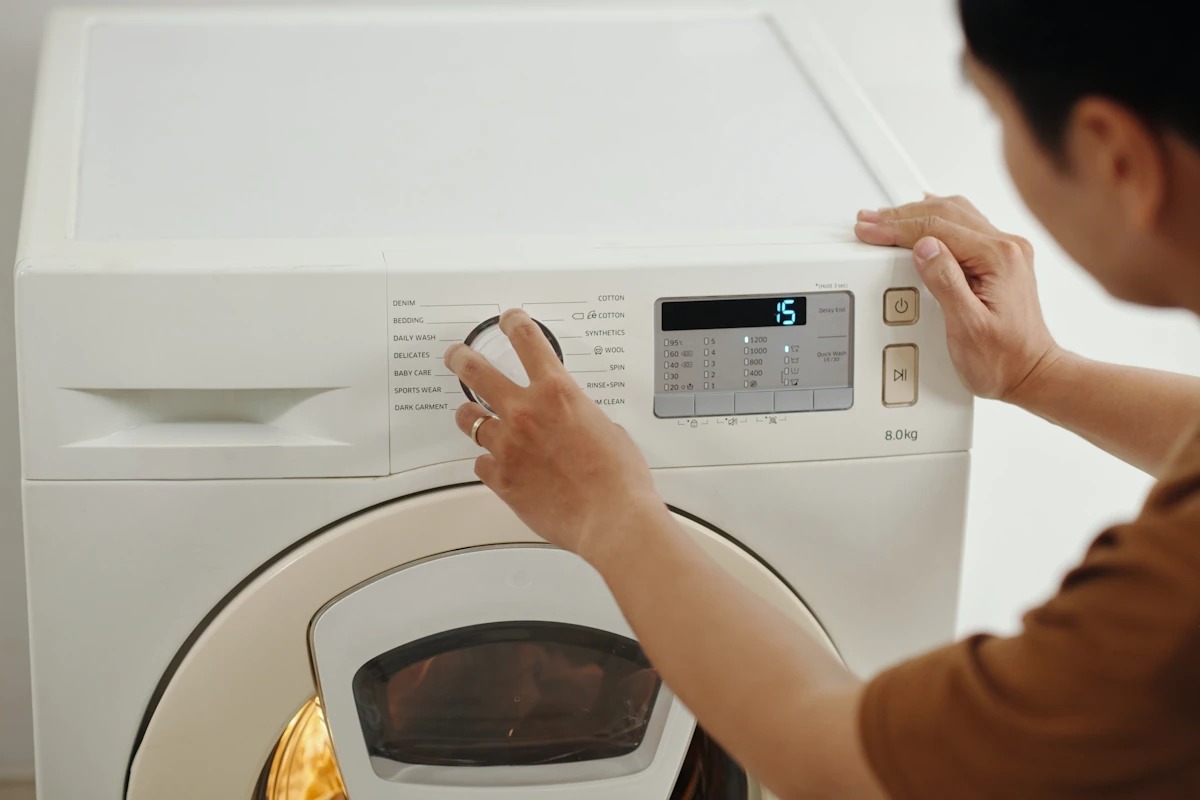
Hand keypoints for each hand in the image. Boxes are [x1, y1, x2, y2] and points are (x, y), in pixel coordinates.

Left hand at [445, 309, 665, 560]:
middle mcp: (526, 413)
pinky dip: (488, 462)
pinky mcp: (501, 479)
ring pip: (469, 420)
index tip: (509, 321)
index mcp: (557, 392)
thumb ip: (581, 418)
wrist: (612, 517)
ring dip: (470, 416)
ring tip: (469, 415)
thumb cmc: (619, 477)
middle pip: (477, 371)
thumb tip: (576, 424)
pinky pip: (481, 463)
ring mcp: (508, 445)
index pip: (527, 341)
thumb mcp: (607, 429)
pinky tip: (497, 465)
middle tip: (456, 355)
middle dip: (462, 358)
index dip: (514, 324)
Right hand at [855, 194, 1060, 400]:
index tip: (871, 229)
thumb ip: (945, 282)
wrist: (1030, 374)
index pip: (938, 228)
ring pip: (956, 215)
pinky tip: (922, 224)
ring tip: (887, 220)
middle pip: (946, 213)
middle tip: (870, 220)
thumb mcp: (967, 326)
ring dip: (918, 214)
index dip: (897, 228)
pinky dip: (936, 223)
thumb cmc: (1003, 359)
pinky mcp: (999, 261)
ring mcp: (1005, 253)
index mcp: (998, 258)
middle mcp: (1006, 248)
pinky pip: (964, 227)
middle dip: (901, 215)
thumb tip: (925, 248)